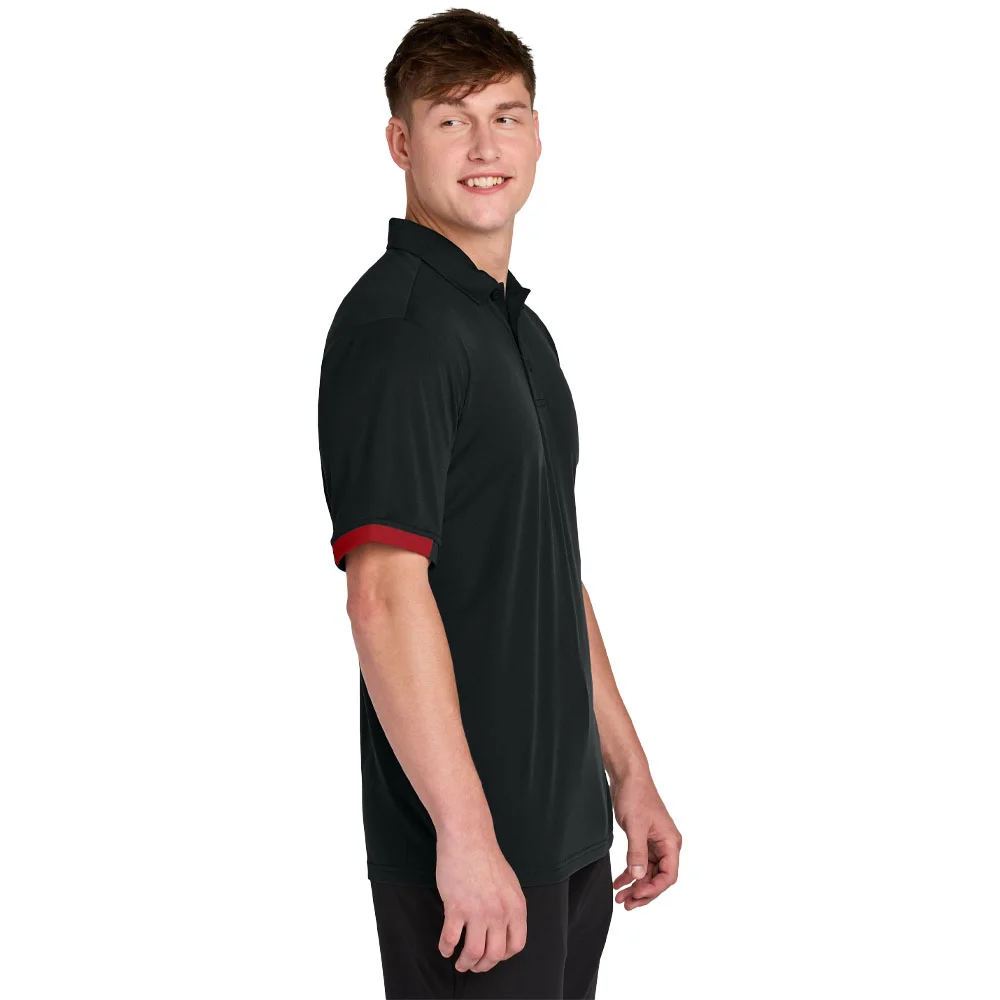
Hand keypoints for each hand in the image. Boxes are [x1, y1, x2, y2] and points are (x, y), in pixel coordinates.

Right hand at [435, 827, 527, 972]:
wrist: (468, 838)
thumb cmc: (486, 857)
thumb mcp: (509, 883)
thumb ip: (509, 906)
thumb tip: (504, 927)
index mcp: (516, 906)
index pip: (516, 944)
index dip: (504, 955)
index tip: (494, 955)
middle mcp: (500, 912)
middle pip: (495, 954)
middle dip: (484, 965)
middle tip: (474, 966)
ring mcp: (478, 911)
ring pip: (474, 952)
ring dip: (465, 963)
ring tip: (460, 963)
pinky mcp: (456, 907)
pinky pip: (450, 939)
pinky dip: (446, 948)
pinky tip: (445, 948)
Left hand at [609, 773, 681, 909]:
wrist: (628, 776)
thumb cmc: (636, 795)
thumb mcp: (635, 826)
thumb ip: (637, 852)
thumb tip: (639, 876)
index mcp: (671, 842)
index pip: (669, 876)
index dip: (654, 889)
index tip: (636, 895)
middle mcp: (666, 845)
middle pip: (659, 878)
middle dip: (643, 892)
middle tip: (626, 904)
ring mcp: (655, 843)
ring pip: (648, 873)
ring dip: (635, 885)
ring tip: (620, 898)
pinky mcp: (644, 840)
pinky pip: (640, 863)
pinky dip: (630, 873)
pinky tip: (619, 882)